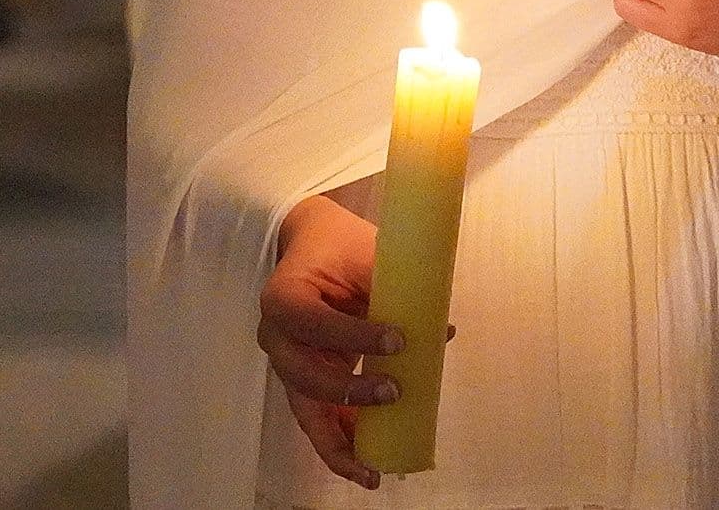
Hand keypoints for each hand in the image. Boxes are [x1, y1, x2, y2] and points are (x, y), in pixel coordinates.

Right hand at [259, 196, 399, 489]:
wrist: (314, 246)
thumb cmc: (340, 247)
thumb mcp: (366, 253)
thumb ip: (397, 289)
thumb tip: (442, 332)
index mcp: (283, 298)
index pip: (314, 323)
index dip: (355, 336)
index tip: (399, 341)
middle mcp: (276, 337)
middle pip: (304, 378)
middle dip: (348, 394)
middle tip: (394, 393)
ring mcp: (288, 364)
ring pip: (307, 412)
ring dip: (340, 443)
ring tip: (371, 472)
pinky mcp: (305, 380)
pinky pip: (319, 419)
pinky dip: (342, 443)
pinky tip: (368, 465)